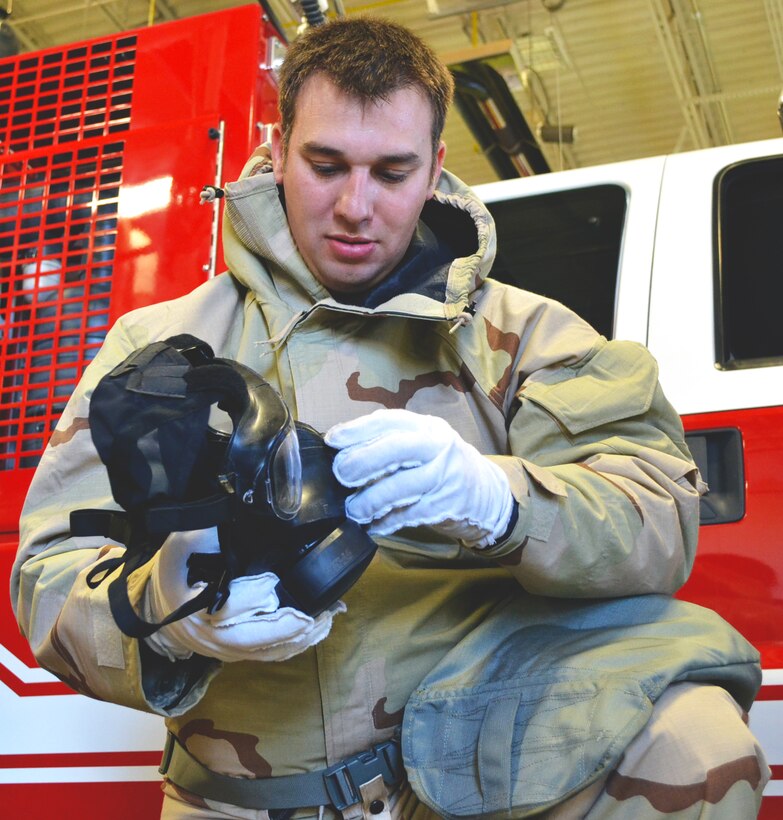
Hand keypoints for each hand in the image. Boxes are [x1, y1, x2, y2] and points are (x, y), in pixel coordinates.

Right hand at [143, 528, 343, 662]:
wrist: (158, 604)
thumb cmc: (174, 570)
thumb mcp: (181, 545)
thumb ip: (204, 535)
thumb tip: (234, 522)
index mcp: (193, 608)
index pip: (225, 610)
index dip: (251, 600)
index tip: (276, 587)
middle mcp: (209, 636)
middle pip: (250, 640)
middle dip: (285, 629)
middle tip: (318, 615)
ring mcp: (223, 649)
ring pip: (262, 652)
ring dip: (295, 640)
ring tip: (325, 622)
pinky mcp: (235, 653)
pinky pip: (265, 655)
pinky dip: (290, 646)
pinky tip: (314, 632)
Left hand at [325, 409, 513, 547]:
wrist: (486, 493)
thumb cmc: (442, 466)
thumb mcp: (424, 444)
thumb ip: (390, 443)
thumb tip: (342, 452)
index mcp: (426, 427)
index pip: (389, 421)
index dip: (357, 430)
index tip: (332, 440)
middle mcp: (438, 447)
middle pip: (396, 449)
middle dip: (363, 461)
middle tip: (340, 475)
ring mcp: (445, 476)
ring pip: (402, 486)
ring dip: (371, 500)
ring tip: (353, 510)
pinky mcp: (447, 505)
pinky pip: (411, 514)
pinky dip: (388, 521)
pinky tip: (373, 526)